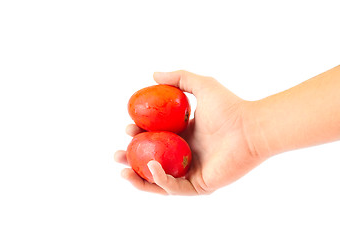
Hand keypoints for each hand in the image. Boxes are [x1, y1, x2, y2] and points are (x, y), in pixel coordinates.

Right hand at [115, 70, 264, 194]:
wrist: (251, 128)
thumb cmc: (230, 107)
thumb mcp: (201, 86)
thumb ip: (178, 78)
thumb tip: (153, 74)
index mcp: (184, 135)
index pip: (155, 138)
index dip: (139, 136)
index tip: (128, 128)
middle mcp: (186, 154)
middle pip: (153, 160)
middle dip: (133, 159)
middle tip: (118, 155)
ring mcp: (192, 171)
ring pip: (160, 179)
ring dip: (140, 177)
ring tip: (123, 171)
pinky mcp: (200, 185)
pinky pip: (174, 187)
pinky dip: (159, 180)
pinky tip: (150, 167)